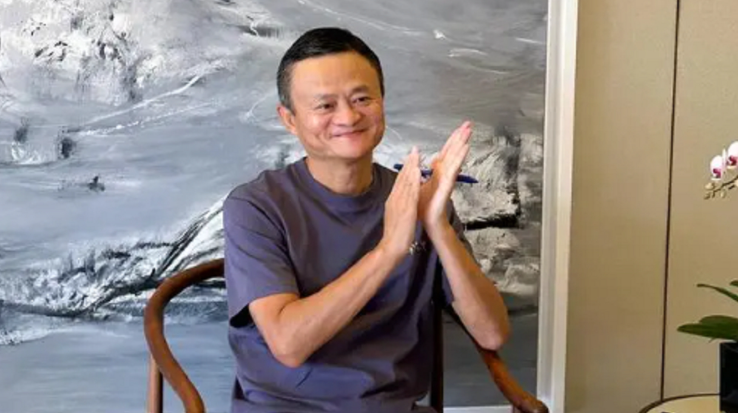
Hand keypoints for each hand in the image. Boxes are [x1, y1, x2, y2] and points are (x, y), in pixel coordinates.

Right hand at [380, 146, 420, 261]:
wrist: (390, 247)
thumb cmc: (394, 234)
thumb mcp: (395, 215)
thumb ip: (398, 204)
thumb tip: (401, 197)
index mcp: (393, 200)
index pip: (400, 181)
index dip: (405, 168)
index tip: (410, 157)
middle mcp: (395, 199)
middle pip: (402, 178)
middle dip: (408, 163)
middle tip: (414, 150)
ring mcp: (399, 204)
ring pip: (406, 183)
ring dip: (411, 168)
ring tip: (417, 156)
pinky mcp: (405, 210)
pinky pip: (410, 194)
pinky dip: (414, 182)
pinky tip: (418, 174)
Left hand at [418, 121, 471, 232]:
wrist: (428, 221)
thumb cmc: (425, 206)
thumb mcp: (421, 184)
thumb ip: (423, 172)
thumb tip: (424, 161)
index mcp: (438, 171)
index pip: (447, 151)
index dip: (453, 139)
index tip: (460, 127)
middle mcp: (444, 173)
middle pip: (454, 151)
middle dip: (460, 137)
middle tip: (469, 124)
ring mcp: (447, 178)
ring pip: (455, 157)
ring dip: (462, 143)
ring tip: (469, 131)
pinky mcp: (448, 184)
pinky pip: (454, 168)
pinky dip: (459, 157)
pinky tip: (465, 148)